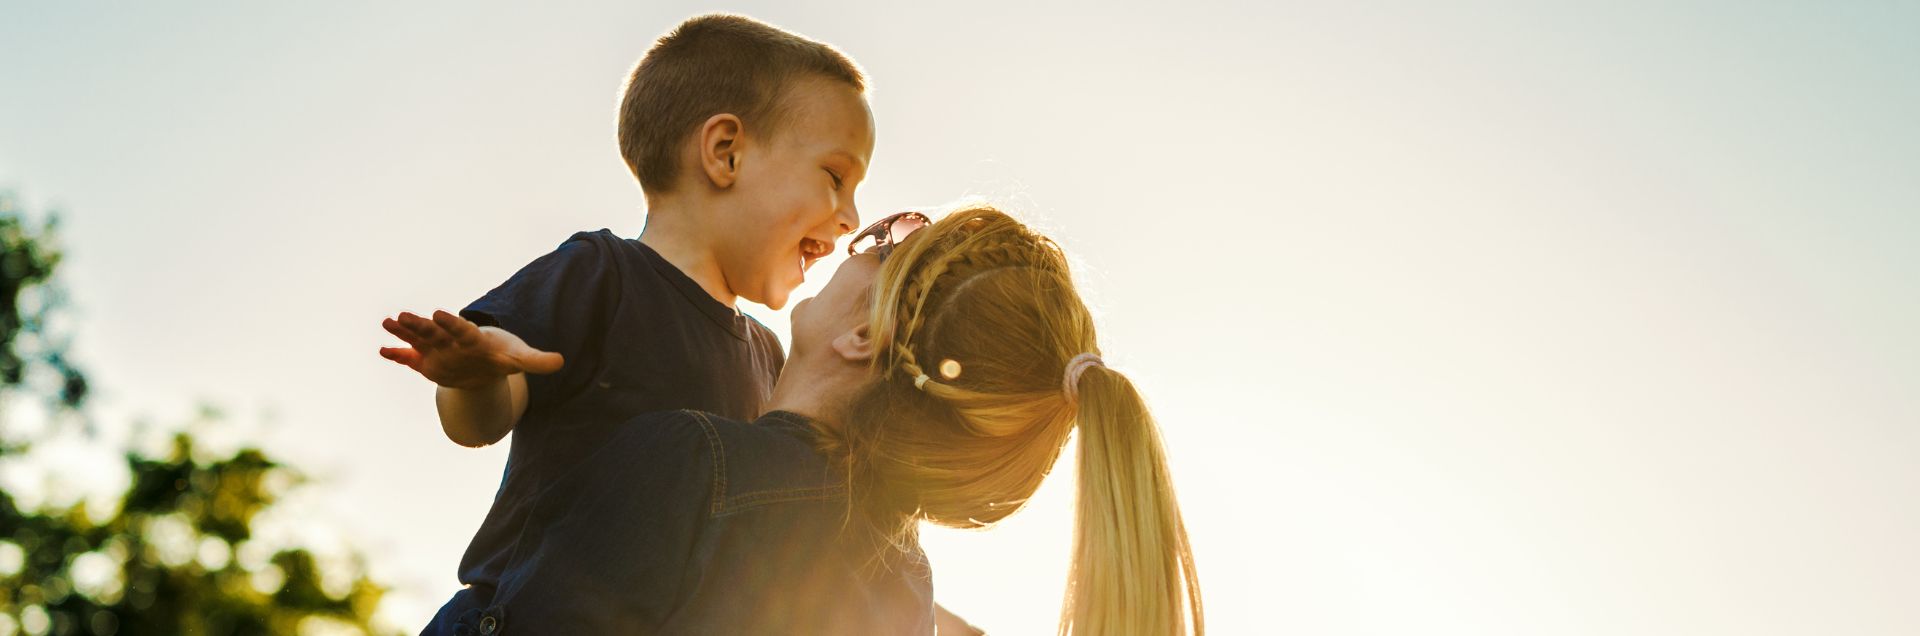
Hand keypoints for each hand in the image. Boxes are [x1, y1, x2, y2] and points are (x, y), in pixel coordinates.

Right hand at [379, 310, 562, 388]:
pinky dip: (397, 355)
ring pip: (417, 340)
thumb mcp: (519, 359)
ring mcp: (436, 350)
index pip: (461, 329)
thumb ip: (536, 360)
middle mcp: (450, 341)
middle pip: (434, 332)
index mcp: (471, 338)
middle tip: (403, 314)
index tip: (440, 313)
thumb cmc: (502, 356)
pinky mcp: (426, 362)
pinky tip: (382, 350)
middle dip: (420, 324)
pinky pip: (409, 358)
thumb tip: (561, 362)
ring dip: (403, 332)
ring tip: (387, 322)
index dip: (451, 323)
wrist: (486, 365)